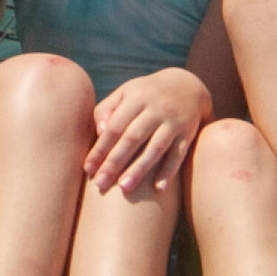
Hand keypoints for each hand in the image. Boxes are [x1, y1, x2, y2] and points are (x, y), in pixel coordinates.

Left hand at [84, 70, 208, 199]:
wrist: (186, 86)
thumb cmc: (145, 95)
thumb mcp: (126, 93)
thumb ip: (107, 110)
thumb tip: (99, 132)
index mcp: (136, 97)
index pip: (115, 126)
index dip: (100, 148)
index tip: (88, 169)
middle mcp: (156, 108)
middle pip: (132, 138)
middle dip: (115, 162)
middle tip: (100, 184)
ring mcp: (173, 121)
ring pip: (155, 148)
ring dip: (139, 169)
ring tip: (124, 188)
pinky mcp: (188, 133)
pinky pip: (178, 155)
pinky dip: (169, 172)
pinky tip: (158, 189)